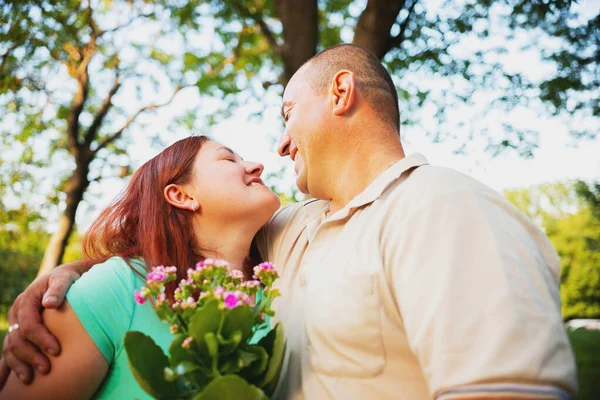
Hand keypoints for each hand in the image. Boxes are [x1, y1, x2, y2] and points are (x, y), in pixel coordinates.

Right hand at [0, 267, 79, 387]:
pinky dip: (7, 365)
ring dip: (19, 364)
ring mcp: (16, 323)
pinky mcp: (20, 331)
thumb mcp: (65, 278)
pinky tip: (6, 381)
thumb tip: (49, 304)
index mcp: (27, 300)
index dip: (41, 339)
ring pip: (11, 347)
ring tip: (30, 378)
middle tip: (46, 369)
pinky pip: (9, 350)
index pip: (29, 325)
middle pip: (18, 339)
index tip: (56, 351)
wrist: (66, 277)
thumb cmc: (68, 278)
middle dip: (31, 356)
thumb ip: (59, 289)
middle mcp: (18, 313)